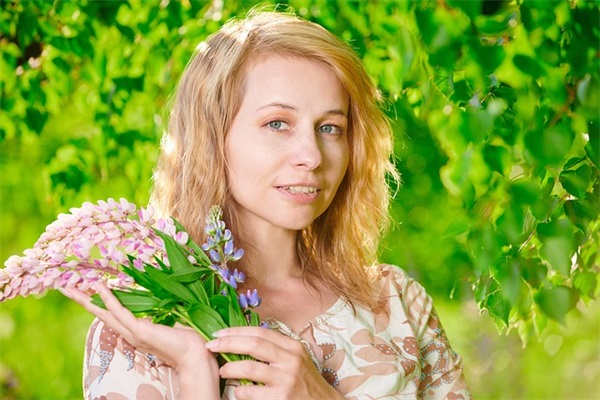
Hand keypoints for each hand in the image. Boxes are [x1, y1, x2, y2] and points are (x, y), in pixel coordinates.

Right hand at [61, 282, 219, 398]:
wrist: (194, 354)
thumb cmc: (187, 339)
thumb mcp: (170, 321)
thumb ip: (161, 313)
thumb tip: (163, 300)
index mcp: (135, 330)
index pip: (111, 315)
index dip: (97, 303)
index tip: (87, 290)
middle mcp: (129, 332)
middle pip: (99, 314)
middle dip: (82, 301)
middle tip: (65, 288)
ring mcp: (132, 331)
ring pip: (103, 312)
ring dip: (87, 298)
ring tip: (71, 287)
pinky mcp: (138, 329)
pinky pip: (119, 311)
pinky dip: (108, 298)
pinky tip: (99, 286)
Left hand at [205, 326, 343, 399]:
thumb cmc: (305, 382)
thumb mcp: (296, 359)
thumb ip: (276, 349)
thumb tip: (244, 339)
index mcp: (292, 346)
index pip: (260, 332)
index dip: (236, 331)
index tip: (219, 333)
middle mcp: (291, 359)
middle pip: (253, 344)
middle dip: (228, 343)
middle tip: (211, 346)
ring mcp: (286, 379)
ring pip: (249, 368)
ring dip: (230, 368)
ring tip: (223, 370)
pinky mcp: (281, 397)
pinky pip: (252, 392)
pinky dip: (240, 391)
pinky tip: (237, 391)